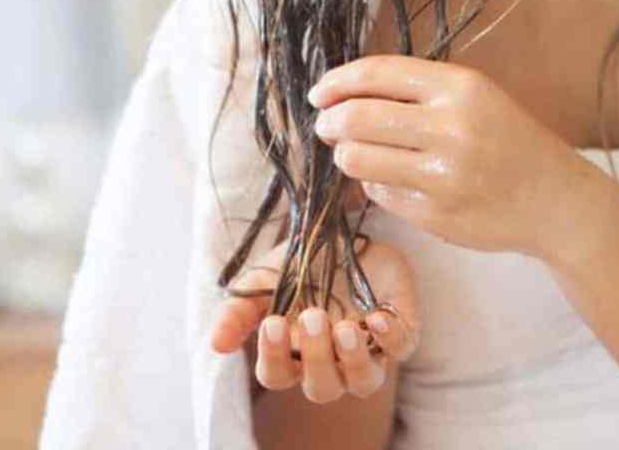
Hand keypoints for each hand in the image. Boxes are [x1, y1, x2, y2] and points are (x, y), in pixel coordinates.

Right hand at [208, 212, 420, 403]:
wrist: (341, 230)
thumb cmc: (299, 264)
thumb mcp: (262, 279)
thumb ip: (238, 310)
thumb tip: (217, 345)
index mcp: (294, 352)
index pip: (278, 375)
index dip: (275, 357)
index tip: (274, 322)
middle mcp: (331, 360)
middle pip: (323, 389)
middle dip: (319, 357)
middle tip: (314, 316)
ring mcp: (367, 348)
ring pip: (364, 382)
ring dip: (354, 360)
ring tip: (347, 328)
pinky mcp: (399, 330)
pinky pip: (401, 349)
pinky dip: (391, 338)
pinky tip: (378, 316)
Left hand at [307, 55, 603, 258]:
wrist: (554, 200)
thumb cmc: (508, 141)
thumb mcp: (475, 98)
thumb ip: (416, 92)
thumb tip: (342, 95)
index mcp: (460, 88)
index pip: (377, 75)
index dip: (337, 82)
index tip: (319, 93)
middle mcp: (450, 128)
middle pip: (356, 118)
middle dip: (330, 123)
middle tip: (327, 128)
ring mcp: (442, 175)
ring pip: (358, 160)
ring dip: (346, 155)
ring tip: (356, 153)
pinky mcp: (435, 214)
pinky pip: (379, 193)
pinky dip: (376, 184)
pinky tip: (394, 180)